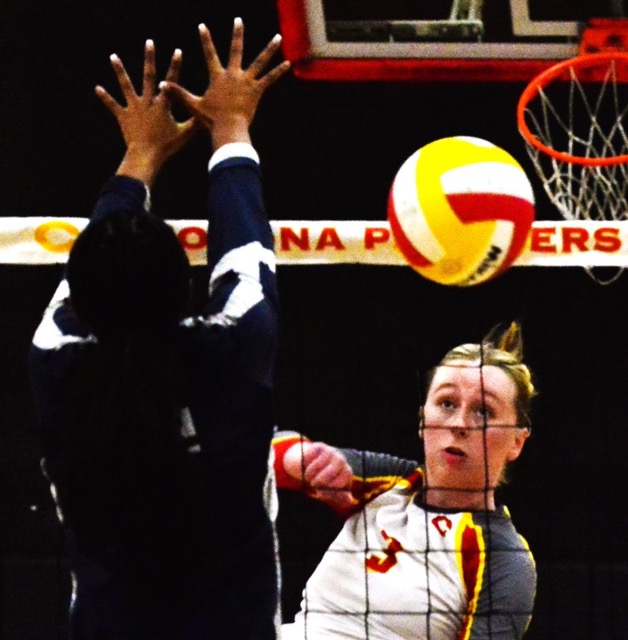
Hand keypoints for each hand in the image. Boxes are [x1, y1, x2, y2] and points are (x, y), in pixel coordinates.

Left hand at [96, 39, 197, 185]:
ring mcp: (134, 108)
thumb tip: (208, 117)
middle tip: (149, 43)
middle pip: (148, 76)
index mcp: (163, 105)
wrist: (146, 156)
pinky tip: (97, 88)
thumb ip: (194, 123)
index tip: (177, 51)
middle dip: (150, 58)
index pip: (171, 82)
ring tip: (113, 56)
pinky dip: (105, 97)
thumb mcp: (184, 135)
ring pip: (126, 85)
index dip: (175, 66)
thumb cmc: (166, 146)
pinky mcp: (123, 116)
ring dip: (119, 70)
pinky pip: (113, 105)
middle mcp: (147, 102)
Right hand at [161, 18, 289, 148]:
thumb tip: (160, 86)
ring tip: (278, 37)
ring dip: (269, 49)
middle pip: (236, 50)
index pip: (209, 54)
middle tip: (238, 20)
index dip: (205, 39)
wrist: (228, 129)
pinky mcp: (257, 90)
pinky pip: (270, 78)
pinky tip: (288, 63)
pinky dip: (279, 71)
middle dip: (237, 34)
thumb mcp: (194, 105)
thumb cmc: (211, 120)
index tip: (202, 26)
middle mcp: (233, 75)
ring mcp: (246, 81)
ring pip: (260, 61)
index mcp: (218, 77)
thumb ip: (178, 93)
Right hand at [283, 441, 356, 511]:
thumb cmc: (327, 481)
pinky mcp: (320, 446)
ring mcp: (331, 452)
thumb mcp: (334, 491)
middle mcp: (340, 460)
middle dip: (319, 481)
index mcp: (346, 473)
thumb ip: (341, 499)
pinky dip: (306, 463)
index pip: (339, 483)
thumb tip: (350, 501)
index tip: (320, 494)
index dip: (328, 490)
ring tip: (308, 478)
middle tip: (312, 485)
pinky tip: (307, 466)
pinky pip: (310, 456)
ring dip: (309, 474)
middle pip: (330, 472)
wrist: (318, 463)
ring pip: (317, 465)